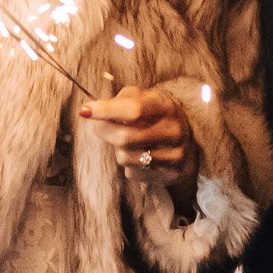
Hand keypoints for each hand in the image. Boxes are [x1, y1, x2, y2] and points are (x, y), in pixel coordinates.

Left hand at [81, 85, 199, 191]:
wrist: (187, 137)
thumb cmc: (153, 114)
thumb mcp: (142, 98)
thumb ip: (119, 101)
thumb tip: (90, 111)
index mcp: (165, 106)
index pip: (133, 109)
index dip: (106, 110)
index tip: (84, 110)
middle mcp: (173, 130)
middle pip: (125, 137)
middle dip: (104, 131)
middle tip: (98, 125)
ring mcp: (175, 154)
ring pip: (126, 157)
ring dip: (117, 150)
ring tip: (127, 141)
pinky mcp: (170, 174)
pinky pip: (134, 173)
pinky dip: (128, 164)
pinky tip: (139, 154)